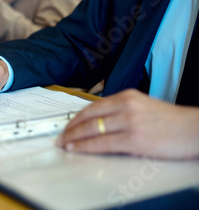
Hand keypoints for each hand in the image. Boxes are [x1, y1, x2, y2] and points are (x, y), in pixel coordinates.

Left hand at [56, 89, 198, 159]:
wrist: (195, 129)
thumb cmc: (171, 121)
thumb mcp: (144, 106)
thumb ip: (123, 110)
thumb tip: (102, 121)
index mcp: (127, 96)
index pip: (93, 105)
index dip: (77, 117)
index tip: (68, 124)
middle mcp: (126, 106)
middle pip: (89, 116)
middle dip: (71, 127)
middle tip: (60, 135)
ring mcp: (129, 122)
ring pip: (92, 129)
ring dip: (74, 137)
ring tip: (64, 143)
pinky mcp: (134, 139)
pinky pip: (102, 143)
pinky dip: (85, 146)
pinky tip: (77, 148)